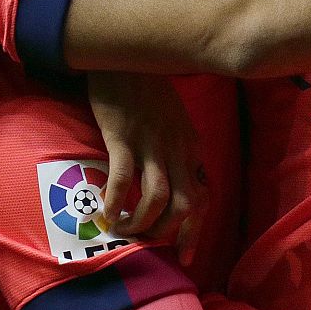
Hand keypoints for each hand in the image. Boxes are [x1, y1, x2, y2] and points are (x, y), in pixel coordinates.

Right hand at [86, 72, 207, 262]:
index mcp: (191, 146)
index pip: (204, 196)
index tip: (184, 256)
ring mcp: (152, 143)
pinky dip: (116, 201)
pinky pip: (124, 177)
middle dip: (170, 232)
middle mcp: (178, 148)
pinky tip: (106, 214)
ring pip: (159, 197)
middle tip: (149, 246)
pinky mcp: (123, 136)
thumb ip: (177, 148)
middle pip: (187, 204)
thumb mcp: (174, 119)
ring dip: (143, 222)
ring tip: (125, 231)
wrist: (126, 54)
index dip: (195, 230)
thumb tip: (175, 182)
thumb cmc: (146, 89)